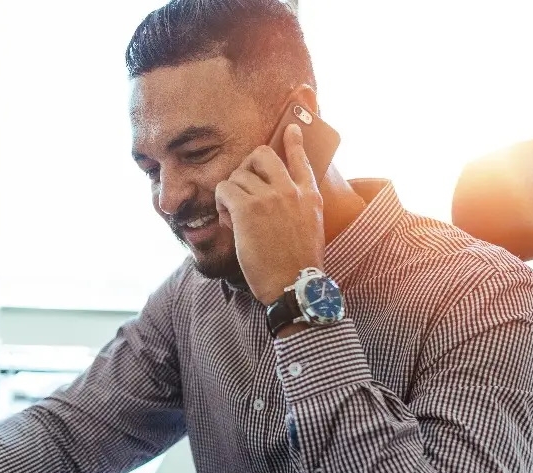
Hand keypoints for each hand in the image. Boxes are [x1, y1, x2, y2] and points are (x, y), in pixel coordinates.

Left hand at [215, 123, 324, 303]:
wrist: (293, 284)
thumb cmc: (298, 265)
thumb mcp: (311, 228)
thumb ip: (300, 208)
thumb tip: (281, 199)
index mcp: (310, 196)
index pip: (301, 159)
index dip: (294, 142)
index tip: (290, 129)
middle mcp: (290, 190)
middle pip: (262, 155)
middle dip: (247, 165)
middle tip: (241, 185)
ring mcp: (269, 197)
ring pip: (237, 175)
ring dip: (230, 193)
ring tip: (234, 216)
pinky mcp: (247, 208)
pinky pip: (224, 189)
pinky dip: (221, 203)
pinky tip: (228, 219)